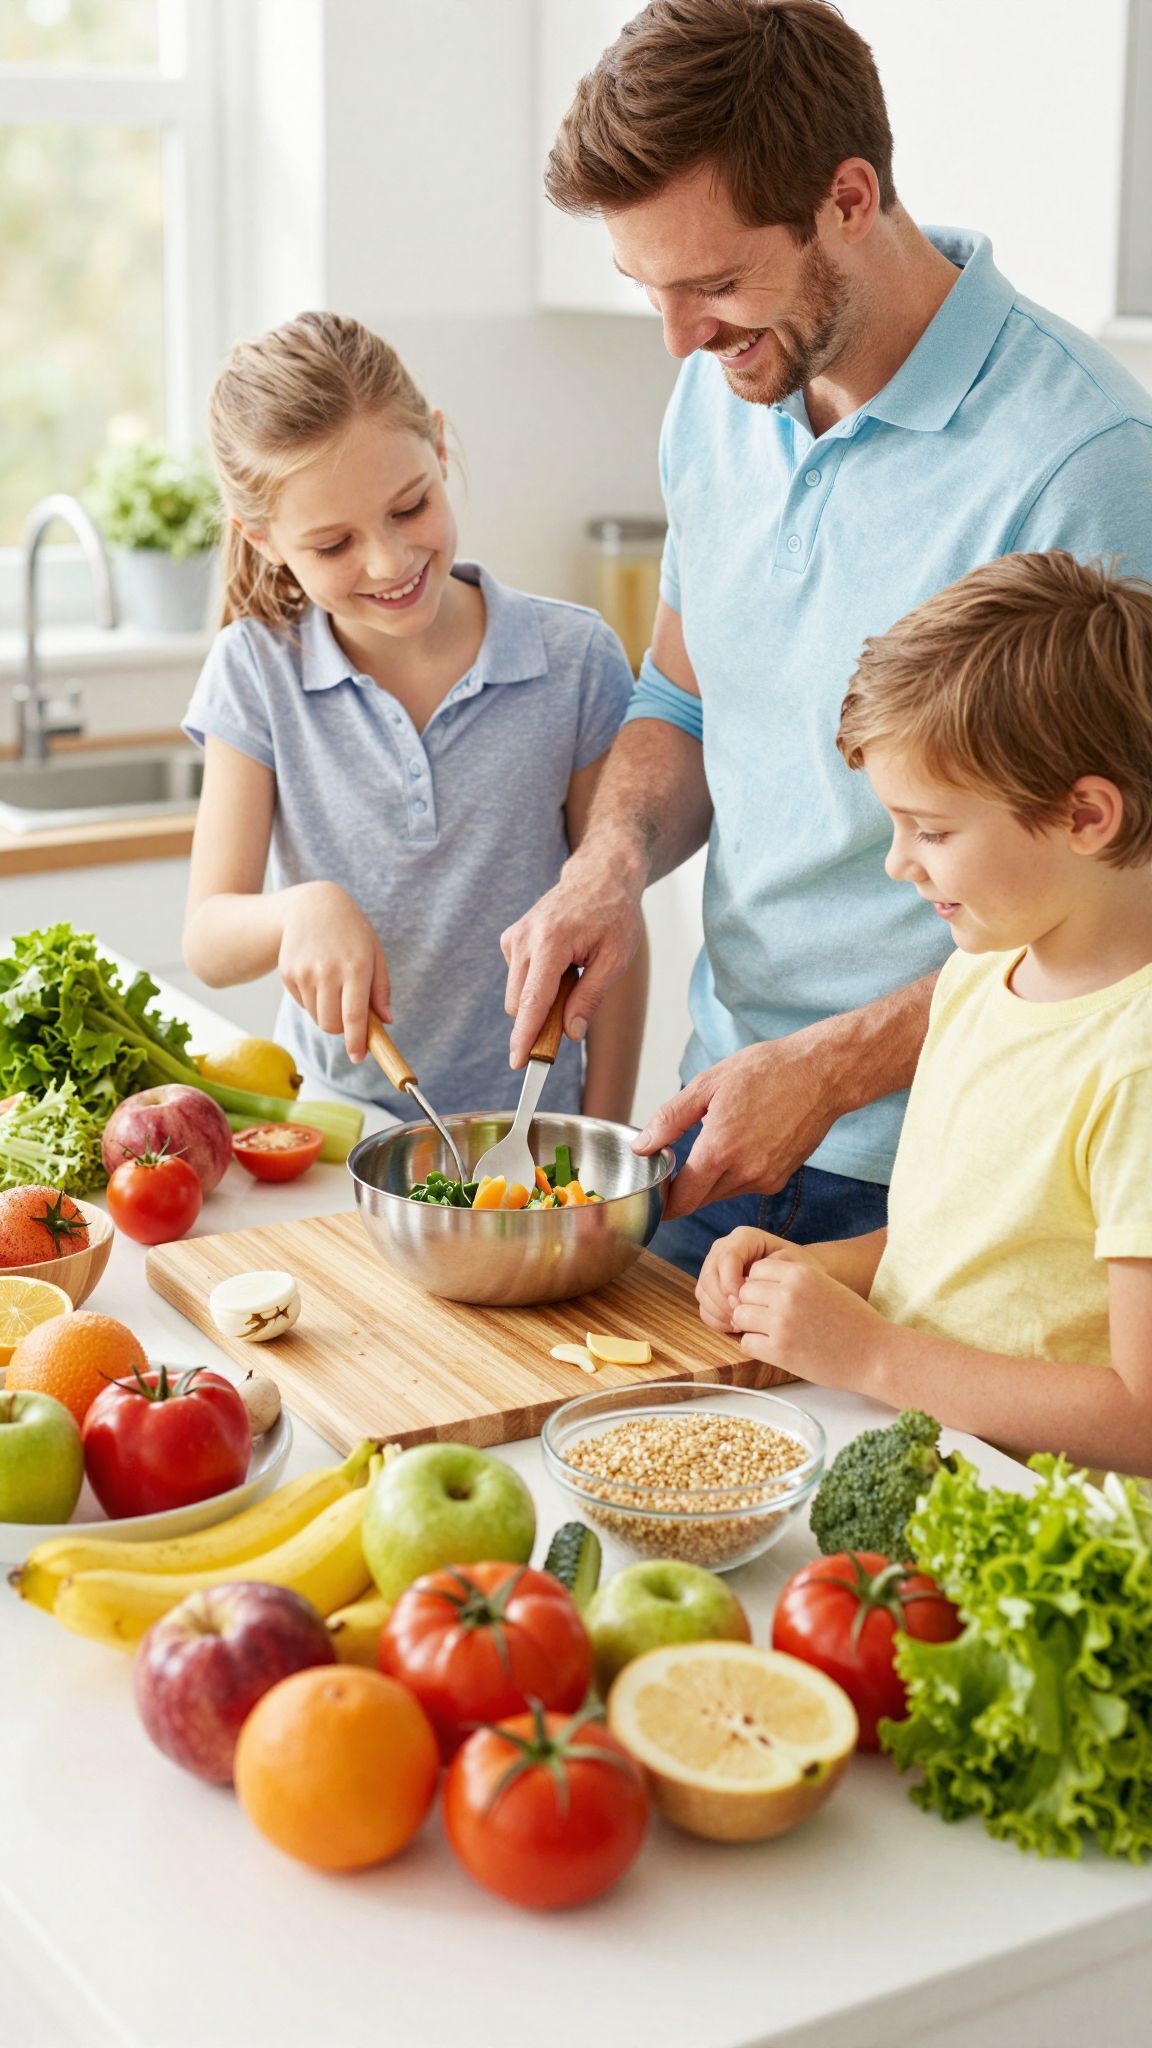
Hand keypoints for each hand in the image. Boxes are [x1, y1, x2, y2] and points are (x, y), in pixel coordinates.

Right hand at [277, 882, 390, 1063]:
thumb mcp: (374, 953)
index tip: (358, 1057)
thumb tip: (385, 1022)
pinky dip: (313, 999)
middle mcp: (328, 971)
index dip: (357, 1042)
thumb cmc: (351, 932)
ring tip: (333, 985)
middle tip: (349, 1014)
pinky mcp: (288, 973)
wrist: (311, 906)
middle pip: (332, 1025)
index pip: (354, 1017)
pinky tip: (317, 974)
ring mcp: (305, 973)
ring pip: (318, 1017)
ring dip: (328, 1013)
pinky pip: (303, 1004)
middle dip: (342, 1029)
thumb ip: (381, 989)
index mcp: (356, 967)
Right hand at [501, 861, 644, 1067]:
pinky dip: (536, 984)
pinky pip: (518, 979)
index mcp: (551, 943)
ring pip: (516, 994)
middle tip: (572, 1016)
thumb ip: (590, 997)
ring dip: (539, 1001)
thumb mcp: (614, 959)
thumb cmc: (613, 914)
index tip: (518, 1062)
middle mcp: (525, 939)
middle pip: (519, 1004)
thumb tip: (570, 1032)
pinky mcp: (511, 939)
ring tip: (573, 977)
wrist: (599, 876)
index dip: (524, 1036)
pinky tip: (560, 965)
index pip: (532, 1000)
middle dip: (539, 1021)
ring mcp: (514, 937)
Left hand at [633, 1030, 843, 1218]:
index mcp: (719, 1151)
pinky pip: (745, 1186)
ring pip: (722, 1194)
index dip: (663, 1200)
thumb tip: (643, 1146)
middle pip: (699, 1200)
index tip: (655, 1190)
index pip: (680, 1199)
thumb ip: (670, 1119)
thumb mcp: (709, 1085)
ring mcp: (765, 1179)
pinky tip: (740, 1144)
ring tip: (714, 1142)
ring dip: (710, 1180)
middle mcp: (743, 1173)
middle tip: (676, 1162)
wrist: (822, 1074)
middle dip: (684, 1189)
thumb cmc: (768, 1071)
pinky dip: (734, 1174)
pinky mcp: (780, 1179)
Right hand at [696, 1226, 788, 1333]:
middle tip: (740, 1318)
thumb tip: (747, 1284)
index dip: (730, 1282)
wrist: (795, 1280)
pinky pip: (704, 1305)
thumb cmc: (797, 1270)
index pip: (727, 1258)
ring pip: (703, 1292)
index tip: (741, 1302)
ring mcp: (715, 1269)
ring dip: (719, 1312)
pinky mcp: (712, 1288)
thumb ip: (775, 1268)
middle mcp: (723, 1249)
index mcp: (744, 1238)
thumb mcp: (794, 1264)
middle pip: (709, 1275)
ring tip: (741, 1324)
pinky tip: (735, 1326)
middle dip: (722, 1301)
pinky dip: (716, 1319)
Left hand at [731, 1247, 889, 1389]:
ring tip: (772, 1334)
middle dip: (753, 1305)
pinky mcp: (779, 1350)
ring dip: (751, 1326)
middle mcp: (788, 1293)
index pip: (756, 1269)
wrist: (876, 1354)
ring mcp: (782, 1322)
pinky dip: (756, 1347)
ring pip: (739, 1316)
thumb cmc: (855, 1321)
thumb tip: (756, 1285)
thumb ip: (793, 1281)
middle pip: (744, 1292)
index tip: (771, 1299)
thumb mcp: (825, 1285)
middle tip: (770, 1320)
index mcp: (801, 1273)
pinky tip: (776, 1349)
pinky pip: (746, 1343)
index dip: (761, 1285)